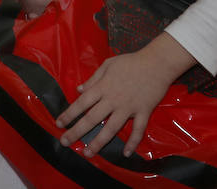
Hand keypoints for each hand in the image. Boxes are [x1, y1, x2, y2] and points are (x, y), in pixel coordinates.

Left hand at [56, 34, 195, 158]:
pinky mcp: (143, 112)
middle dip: (77, 131)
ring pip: (111, 128)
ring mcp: (128, 107)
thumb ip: (93, 78)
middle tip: (65, 142)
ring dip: (99, 142)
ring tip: (88, 153)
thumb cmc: (131, 62)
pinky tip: (126, 153)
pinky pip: (138, 130)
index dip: (69, 114)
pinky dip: (133, 142)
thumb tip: (79, 90)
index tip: (59, 124)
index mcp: (103, 87)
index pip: (82, 103)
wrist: (157, 63)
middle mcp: (113, 99)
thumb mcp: (108, 65)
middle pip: (92, 118)